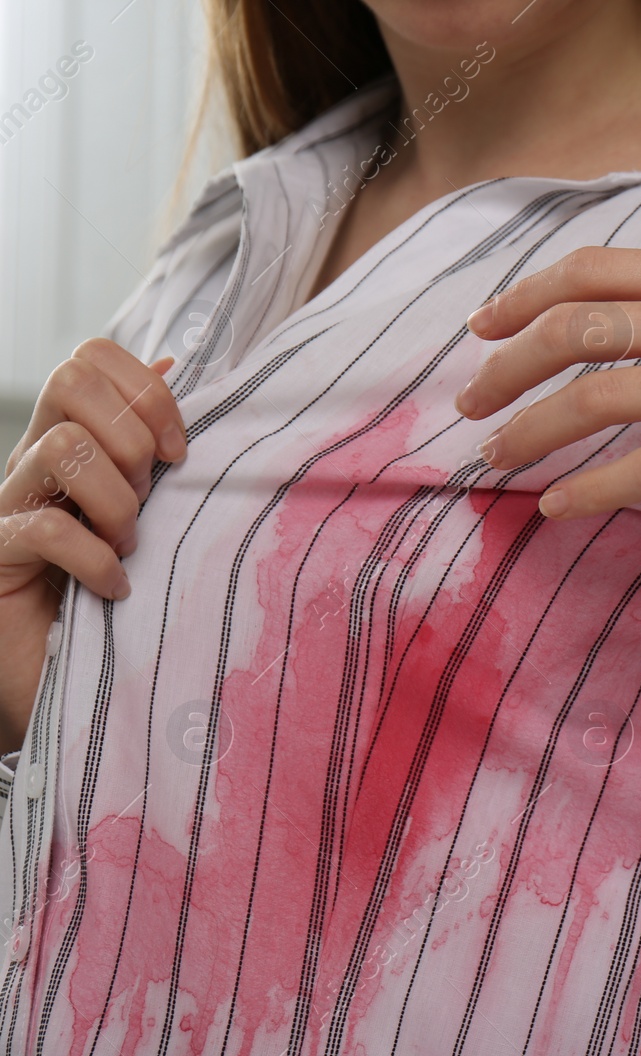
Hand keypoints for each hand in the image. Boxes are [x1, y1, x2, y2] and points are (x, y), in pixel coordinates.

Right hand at [0, 339, 185, 740]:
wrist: (57, 667)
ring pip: (64, 447)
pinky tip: (114, 587)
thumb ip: (149, 439)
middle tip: (146, 497)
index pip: (89, 358)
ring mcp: (8, 503)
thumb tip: (172, 362)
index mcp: (69, 438)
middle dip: (132, 437)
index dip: (146, 390)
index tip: (179, 453)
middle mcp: (32, 460)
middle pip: (71, 380)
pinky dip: (95, 560)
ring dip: (116, 500)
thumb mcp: (141, 503)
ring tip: (127, 544)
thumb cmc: (107, 583)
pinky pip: (46, 528)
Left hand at [455, 246, 640, 518]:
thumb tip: (620, 308)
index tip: (482, 326)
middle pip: (572, 331)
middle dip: (505, 368)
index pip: (590, 270)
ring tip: (496, 456)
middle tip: (472, 403)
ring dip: (528, 430)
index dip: (522, 296)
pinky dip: (587, 490)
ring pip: (592, 399)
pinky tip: (555, 507)